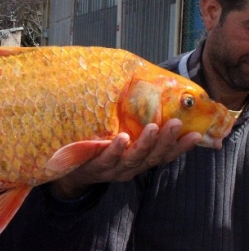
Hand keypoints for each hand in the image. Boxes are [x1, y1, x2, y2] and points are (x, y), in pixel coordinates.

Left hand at [49, 119, 201, 199]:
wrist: (69, 171)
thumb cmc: (99, 149)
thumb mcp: (120, 138)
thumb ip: (135, 125)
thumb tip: (150, 94)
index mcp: (139, 160)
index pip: (164, 155)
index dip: (181, 147)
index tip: (197, 134)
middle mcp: (130, 167)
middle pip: (153, 157)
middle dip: (166, 141)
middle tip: (177, 124)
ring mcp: (113, 169)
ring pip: (133, 158)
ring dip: (145, 144)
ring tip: (153, 127)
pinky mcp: (95, 167)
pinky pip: (107, 159)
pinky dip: (116, 149)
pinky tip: (122, 138)